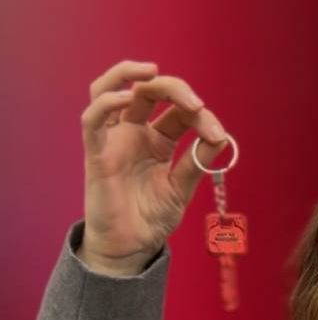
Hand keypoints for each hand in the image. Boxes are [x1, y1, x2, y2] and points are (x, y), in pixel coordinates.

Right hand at [81, 59, 229, 265]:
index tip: (216, 134)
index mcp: (158, 140)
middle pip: (148, 91)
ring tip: (152, 71)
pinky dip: (105, 102)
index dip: (200, 115)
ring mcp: (113, 140)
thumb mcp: (182, 188)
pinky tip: (125, 98)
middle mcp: (134, 133)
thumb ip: (197, 162)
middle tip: (195, 103)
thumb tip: (222, 136)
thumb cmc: (152, 218)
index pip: (179, 112)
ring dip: (128, 73)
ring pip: (109, 90)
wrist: (130, 248)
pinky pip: (92, 120)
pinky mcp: (96, 154)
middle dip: (174, 89)